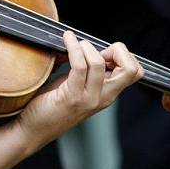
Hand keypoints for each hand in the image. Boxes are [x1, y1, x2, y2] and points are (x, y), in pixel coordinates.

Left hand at [14, 31, 142, 149]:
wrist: (34, 129)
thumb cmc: (51, 104)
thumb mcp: (75, 83)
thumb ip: (86, 69)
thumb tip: (84, 43)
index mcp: (108, 94)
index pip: (135, 72)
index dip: (122, 55)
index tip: (102, 51)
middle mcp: (104, 98)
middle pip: (131, 69)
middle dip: (117, 50)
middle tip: (94, 49)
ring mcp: (89, 99)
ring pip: (99, 63)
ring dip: (85, 46)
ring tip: (74, 43)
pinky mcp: (72, 97)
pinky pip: (79, 66)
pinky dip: (73, 47)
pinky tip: (67, 39)